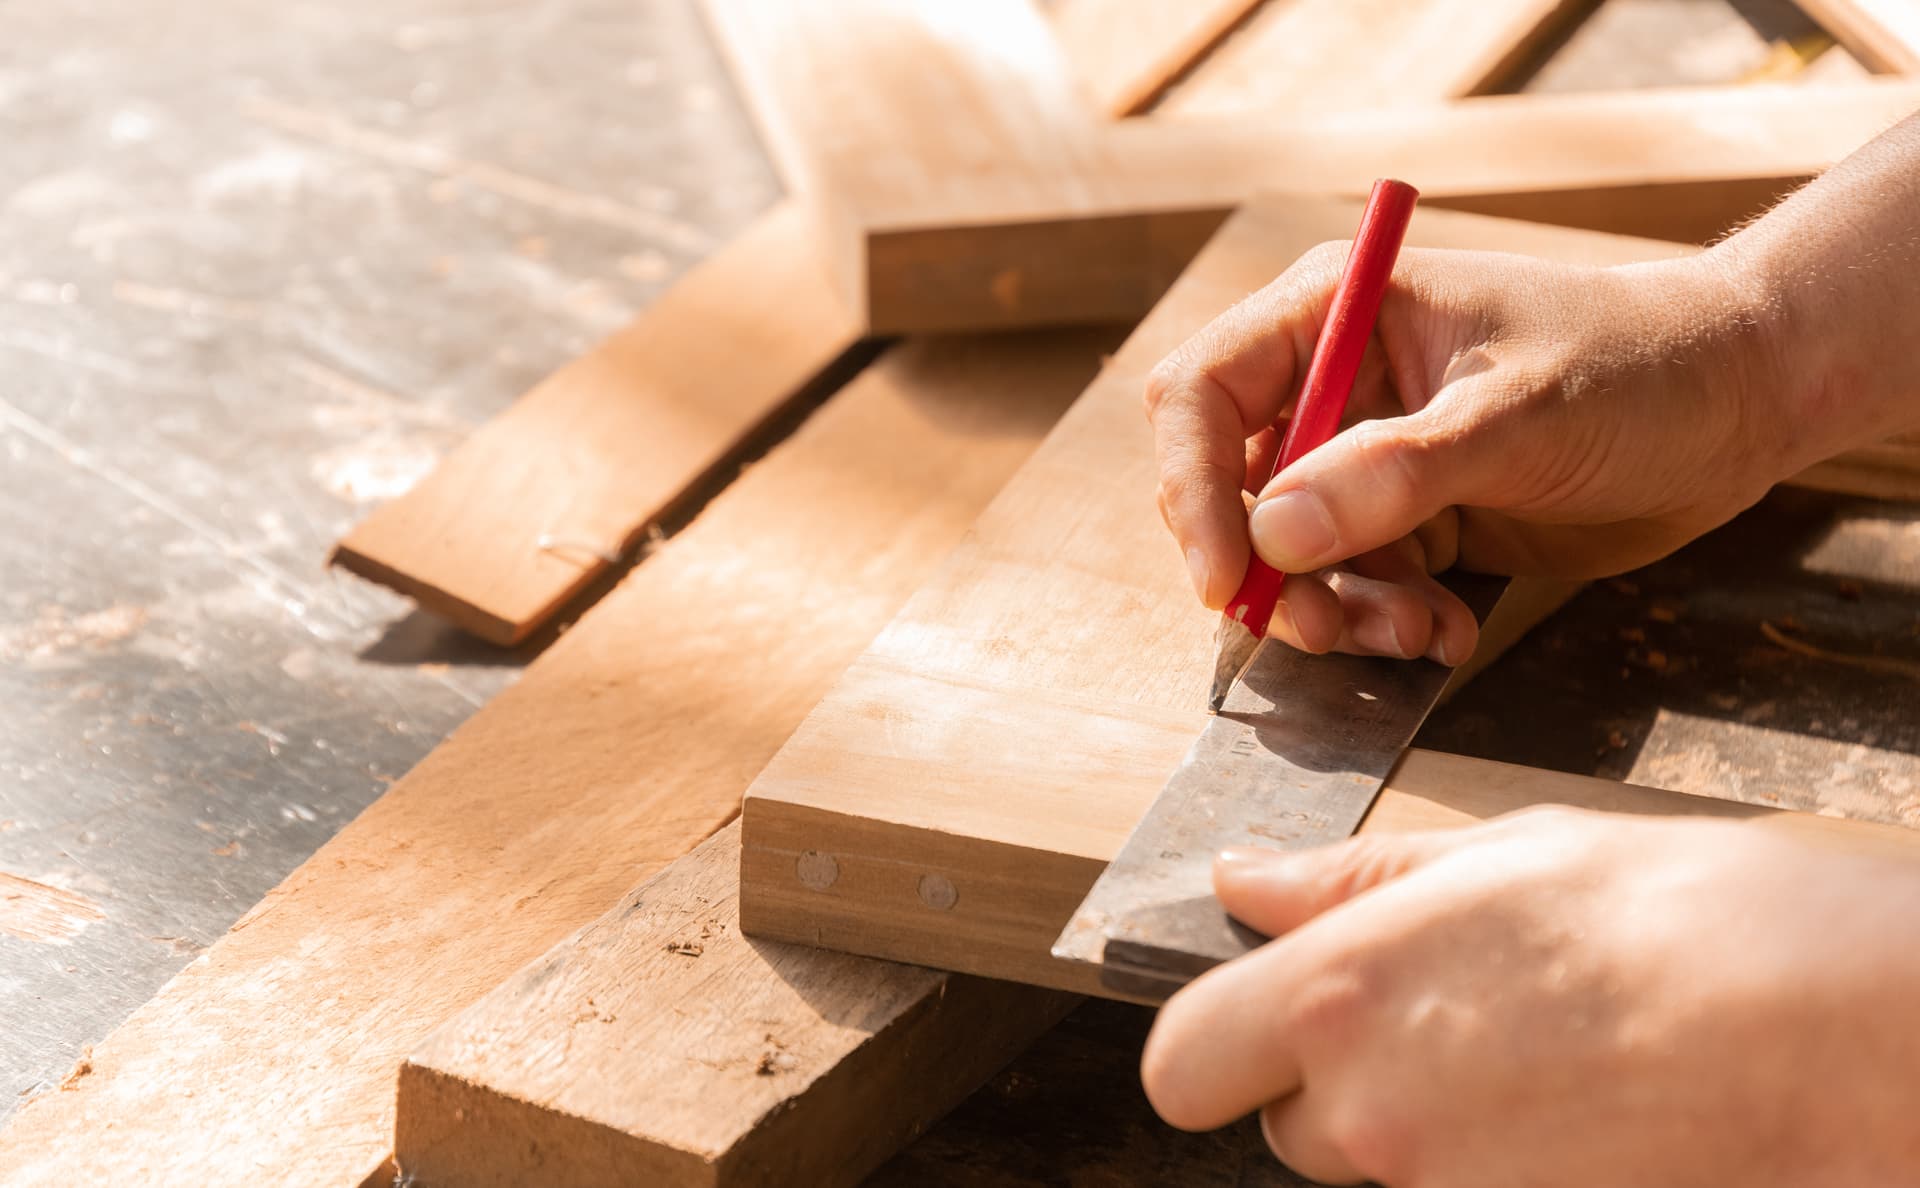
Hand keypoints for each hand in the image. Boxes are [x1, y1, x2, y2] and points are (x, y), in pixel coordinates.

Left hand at [1139, 809, 1919, 1186]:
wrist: (1834, 1030)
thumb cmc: (1683, 919)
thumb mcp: (1500, 854)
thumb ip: (1346, 881)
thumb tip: (1244, 880)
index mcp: (1338, 996)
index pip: (1181, 1065)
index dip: (1214, 1044)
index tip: (1256, 1021)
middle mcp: (1367, 1114)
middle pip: (1289, 1129)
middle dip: (1339, 1086)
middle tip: (1443, 1026)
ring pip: (1376, 1170)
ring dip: (1419, 1129)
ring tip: (1530, 1061)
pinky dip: (1491, 1166)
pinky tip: (1568, 1113)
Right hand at [1145, 244, 1799, 664]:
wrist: (1740, 405)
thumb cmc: (1640, 368)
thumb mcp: (1518, 418)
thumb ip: (1393, 473)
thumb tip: (1272, 531)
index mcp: (1336, 312)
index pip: (1202, 392)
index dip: (1193, 487)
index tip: (1227, 580)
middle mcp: (1332, 380)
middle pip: (1230, 488)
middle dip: (1270, 572)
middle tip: (1327, 631)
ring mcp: (1367, 452)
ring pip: (1289, 555)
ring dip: (1337, 611)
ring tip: (1420, 633)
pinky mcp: (1405, 515)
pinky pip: (1352, 585)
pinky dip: (1385, 622)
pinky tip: (1449, 631)